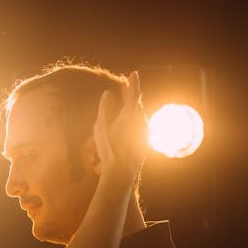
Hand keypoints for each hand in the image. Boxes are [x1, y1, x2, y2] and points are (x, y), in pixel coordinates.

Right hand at [93, 70, 147, 184]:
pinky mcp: (146, 142)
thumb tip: (108, 93)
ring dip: (132, 110)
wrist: (121, 175)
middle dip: (132, 96)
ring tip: (126, 107)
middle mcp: (142, 122)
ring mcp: (146, 133)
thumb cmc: (108, 152)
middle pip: (137, 105)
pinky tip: (127, 126)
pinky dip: (134, 122)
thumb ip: (105, 110)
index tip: (134, 73)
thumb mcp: (101, 129)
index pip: (133, 94)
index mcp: (131, 116)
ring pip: (140, 116)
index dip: (133, 82)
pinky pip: (141, 126)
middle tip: (127, 87)